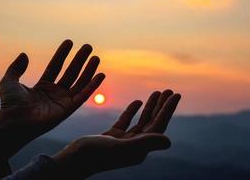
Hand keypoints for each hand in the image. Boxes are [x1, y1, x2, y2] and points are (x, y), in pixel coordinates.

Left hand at [0, 40, 104, 158]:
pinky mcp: (69, 109)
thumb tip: (24, 54)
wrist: (14, 122)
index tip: (69, 42)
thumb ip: (16, 68)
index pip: (56, 66)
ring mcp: (63, 101)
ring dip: (88, 70)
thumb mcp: (9, 81)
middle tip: (88, 46)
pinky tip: (100, 75)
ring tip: (95, 57)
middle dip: (79, 59)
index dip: (62, 54)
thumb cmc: (10, 105)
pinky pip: (83, 95)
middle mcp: (55, 93)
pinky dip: (92, 86)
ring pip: (79, 82)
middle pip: (71, 72)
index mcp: (43, 86)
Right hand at [54, 90, 180, 178]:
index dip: (167, 110)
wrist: (74, 159)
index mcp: (140, 149)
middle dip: (162, 106)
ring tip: (157, 92)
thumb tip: (169, 142)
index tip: (175, 94)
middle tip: (169, 90)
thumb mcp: (122, 147)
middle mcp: (135, 146)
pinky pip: (127, 122)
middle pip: (153, 123)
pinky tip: (138, 101)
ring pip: (141, 121)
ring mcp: (124, 142)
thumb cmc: (96, 154)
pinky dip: (133, 111)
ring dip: (150, 107)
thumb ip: (145, 143)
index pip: (158, 126)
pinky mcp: (113, 137)